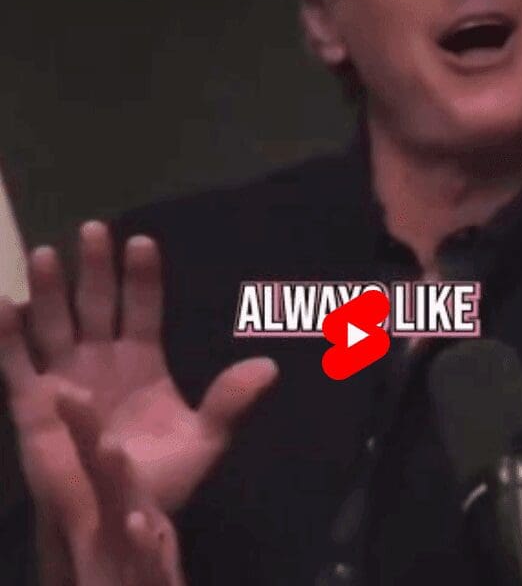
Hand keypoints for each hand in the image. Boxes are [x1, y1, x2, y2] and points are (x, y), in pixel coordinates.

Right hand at [0, 221, 277, 581]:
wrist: (121, 516)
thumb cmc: (162, 475)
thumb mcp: (205, 439)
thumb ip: (231, 401)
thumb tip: (271, 367)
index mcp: (143, 360)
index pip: (144, 307)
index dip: (143, 277)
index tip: (143, 243)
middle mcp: (103, 358)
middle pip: (98, 304)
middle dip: (96, 269)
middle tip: (95, 230)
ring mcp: (66, 376)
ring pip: (56, 323)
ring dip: (51, 291)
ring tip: (50, 255)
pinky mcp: (33, 402)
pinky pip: (17, 363)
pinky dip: (9, 335)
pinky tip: (6, 303)